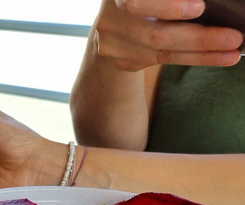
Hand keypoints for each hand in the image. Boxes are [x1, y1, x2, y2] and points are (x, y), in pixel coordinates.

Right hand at [93, 0, 243, 69]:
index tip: (200, 8)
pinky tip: (220, 56)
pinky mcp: (124, 60)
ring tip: (232, 50)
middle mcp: (111, 18)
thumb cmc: (144, 0)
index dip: (167, 7)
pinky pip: (164, 60)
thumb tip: (207, 3)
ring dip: (202, 51)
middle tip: (232, 37)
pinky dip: (196, 57)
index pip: (137, 3)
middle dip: (197, 37)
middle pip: (155, 33)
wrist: (113, 22)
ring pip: (162, 51)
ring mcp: (114, 43)